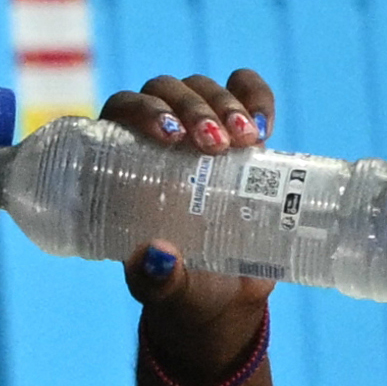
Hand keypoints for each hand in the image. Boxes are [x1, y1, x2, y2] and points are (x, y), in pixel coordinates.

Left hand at [101, 71, 275, 381]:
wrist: (225, 297)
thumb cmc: (181, 290)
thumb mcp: (165, 290)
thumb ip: (156, 280)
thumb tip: (156, 255)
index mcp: (122, 163)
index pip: (122, 111)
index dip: (142, 110)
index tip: (170, 136)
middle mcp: (158, 138)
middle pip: (165, 91)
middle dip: (192, 108)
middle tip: (215, 146)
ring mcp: (201, 132)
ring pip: (204, 88)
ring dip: (225, 102)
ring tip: (248, 142)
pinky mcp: (240, 136)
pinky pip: (246, 94)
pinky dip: (256, 95)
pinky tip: (264, 123)